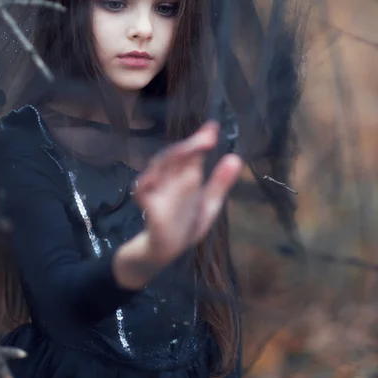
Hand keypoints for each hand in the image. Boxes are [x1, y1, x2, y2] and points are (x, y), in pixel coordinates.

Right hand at [113, 121, 241, 289]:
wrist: (163, 252)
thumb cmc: (184, 225)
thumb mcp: (208, 204)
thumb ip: (220, 183)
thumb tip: (235, 158)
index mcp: (187, 177)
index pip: (194, 154)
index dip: (202, 139)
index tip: (213, 126)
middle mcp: (171, 180)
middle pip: (176, 156)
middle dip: (190, 146)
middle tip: (207, 138)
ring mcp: (158, 192)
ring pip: (159, 168)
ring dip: (173, 158)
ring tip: (190, 149)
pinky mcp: (149, 209)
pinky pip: (142, 193)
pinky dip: (145, 185)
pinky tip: (152, 178)